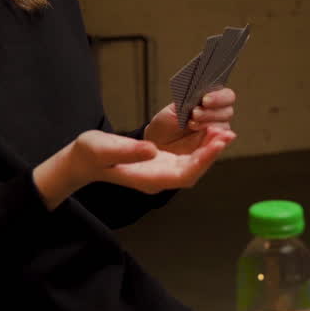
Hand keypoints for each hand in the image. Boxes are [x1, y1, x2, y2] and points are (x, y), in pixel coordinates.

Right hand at [100, 126, 232, 193]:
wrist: (82, 160)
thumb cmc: (90, 155)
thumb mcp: (104, 149)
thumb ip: (129, 150)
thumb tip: (152, 150)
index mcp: (148, 180)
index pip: (184, 175)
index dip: (203, 160)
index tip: (217, 143)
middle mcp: (158, 179)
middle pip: (193, 171)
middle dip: (212, 154)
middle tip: (228, 134)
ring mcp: (160, 172)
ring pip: (192, 164)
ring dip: (208, 150)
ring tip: (223, 131)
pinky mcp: (160, 163)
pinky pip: (186, 157)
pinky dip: (198, 146)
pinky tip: (207, 131)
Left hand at [144, 87, 236, 154]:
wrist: (158, 143)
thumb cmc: (166, 124)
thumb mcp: (173, 110)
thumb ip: (188, 104)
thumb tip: (199, 99)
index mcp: (210, 101)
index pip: (226, 96)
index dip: (219, 97)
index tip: (205, 99)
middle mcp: (216, 115)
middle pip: (228, 111)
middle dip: (211, 111)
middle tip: (195, 113)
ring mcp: (216, 131)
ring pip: (224, 126)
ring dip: (208, 123)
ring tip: (191, 124)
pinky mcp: (212, 146)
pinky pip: (220, 142)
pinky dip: (215, 138)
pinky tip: (207, 134)